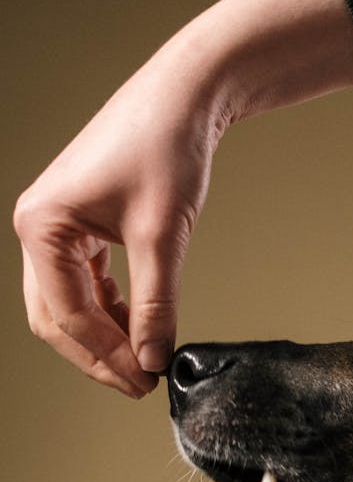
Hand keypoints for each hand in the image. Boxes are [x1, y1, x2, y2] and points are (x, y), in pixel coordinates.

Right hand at [14, 43, 222, 396]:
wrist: (185, 97)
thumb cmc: (165, 148)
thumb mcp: (162, 236)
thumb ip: (156, 305)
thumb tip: (153, 358)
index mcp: (42, 226)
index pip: (68, 314)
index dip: (107, 356)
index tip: (144, 382)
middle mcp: (38, 226)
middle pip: (57, 316)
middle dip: (98, 354)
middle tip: (140, 384)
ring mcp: (57, 226)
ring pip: (70, 304)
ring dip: (105, 336)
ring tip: (144, 362)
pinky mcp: (81, 225)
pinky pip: (87, 283)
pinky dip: (111, 310)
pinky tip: (141, 327)